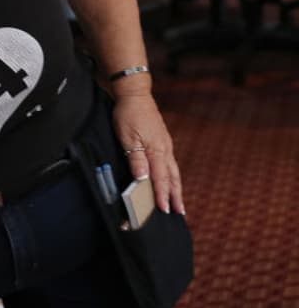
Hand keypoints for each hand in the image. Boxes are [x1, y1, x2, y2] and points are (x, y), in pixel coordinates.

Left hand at [112, 93, 185, 214]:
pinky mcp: (162, 142)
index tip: (164, 210)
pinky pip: (169, 163)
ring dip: (176, 187)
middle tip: (179, 212)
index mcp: (157, 150)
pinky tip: (170, 180)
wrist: (135, 95)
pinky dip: (172, 176)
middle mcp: (165, 150)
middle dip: (175, 195)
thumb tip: (143, 179)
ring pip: (173, 171)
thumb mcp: (128, 137)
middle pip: (172, 177)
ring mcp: (165, 146)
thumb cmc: (129, 115)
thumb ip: (136, 159)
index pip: (160, 178)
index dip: (162, 195)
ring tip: (178, 201)